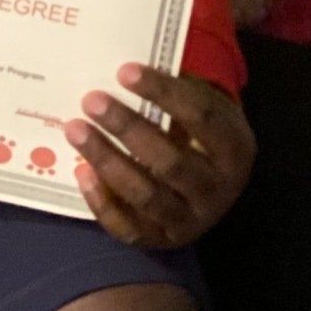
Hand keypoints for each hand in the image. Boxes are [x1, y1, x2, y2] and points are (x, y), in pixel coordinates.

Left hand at [64, 63, 255, 249]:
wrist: (216, 187)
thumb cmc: (200, 135)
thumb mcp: (205, 110)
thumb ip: (177, 92)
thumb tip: (125, 69)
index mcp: (235, 149)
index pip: (200, 117)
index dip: (163, 93)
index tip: (124, 71)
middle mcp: (217, 189)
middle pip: (170, 161)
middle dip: (127, 128)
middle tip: (91, 100)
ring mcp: (191, 220)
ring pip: (146, 195)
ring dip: (106, 161)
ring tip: (75, 129)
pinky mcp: (162, 240)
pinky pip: (128, 228)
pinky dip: (102, 203)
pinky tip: (81, 172)